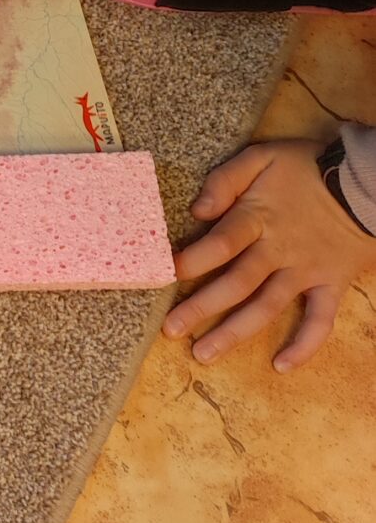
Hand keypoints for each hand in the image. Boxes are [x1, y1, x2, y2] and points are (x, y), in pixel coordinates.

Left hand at [166, 137, 375, 370]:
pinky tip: (281, 366)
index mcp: (258, 218)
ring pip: (267, 308)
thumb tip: (198, 210)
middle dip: (201, 308)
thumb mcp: (263, 156)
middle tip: (171, 330)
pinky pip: (320, 321)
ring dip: (234, 333)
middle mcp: (278, 251)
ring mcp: (305, 272)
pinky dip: (304, 346)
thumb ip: (227, 179)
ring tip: (203, 354)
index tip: (166, 276)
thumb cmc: (309, 167)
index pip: (221, 243)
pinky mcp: (331, 285)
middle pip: (236, 284)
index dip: (194, 260)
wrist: (368, 181)